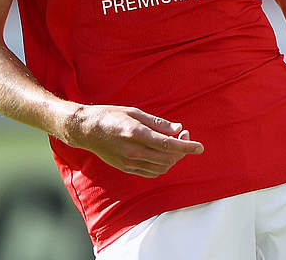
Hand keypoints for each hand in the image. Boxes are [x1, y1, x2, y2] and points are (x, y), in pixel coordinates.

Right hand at [62, 105, 203, 177]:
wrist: (85, 130)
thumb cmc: (111, 116)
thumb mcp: (135, 113)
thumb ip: (158, 123)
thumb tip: (179, 129)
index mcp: (135, 133)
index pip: (168, 145)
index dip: (187, 146)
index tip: (200, 147)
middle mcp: (132, 150)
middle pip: (167, 158)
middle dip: (182, 150)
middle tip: (185, 136)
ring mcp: (128, 162)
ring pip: (160, 168)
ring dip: (173, 159)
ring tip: (175, 144)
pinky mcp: (125, 168)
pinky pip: (150, 172)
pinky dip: (162, 165)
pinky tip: (164, 154)